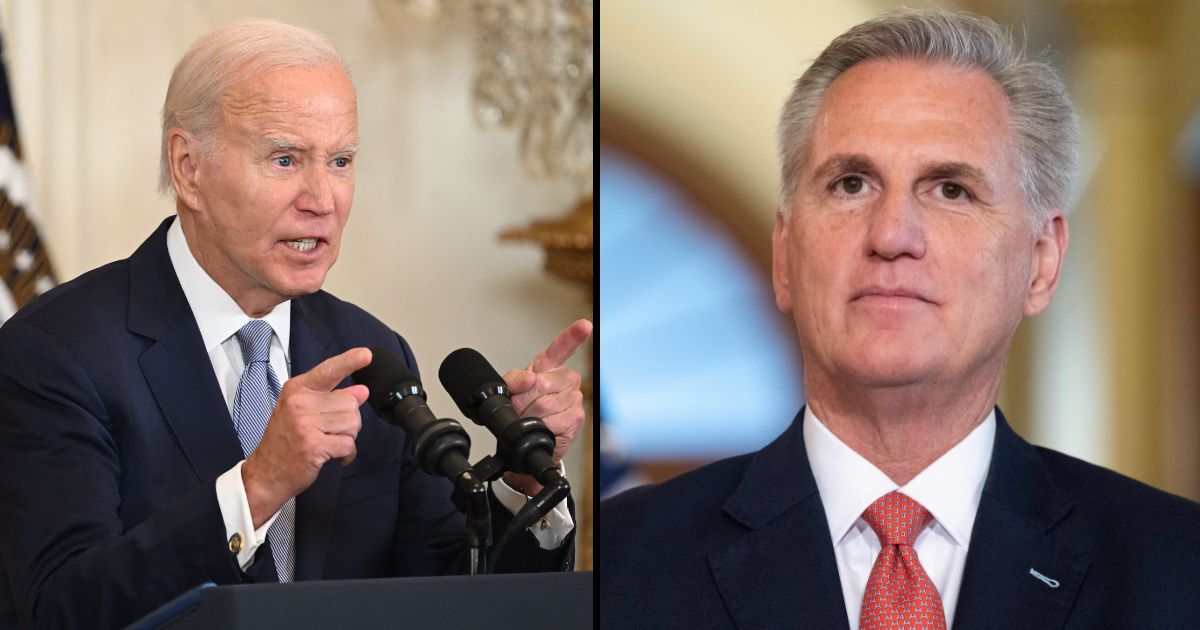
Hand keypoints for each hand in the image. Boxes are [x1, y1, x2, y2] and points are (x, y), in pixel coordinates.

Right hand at [242, 347, 370, 527]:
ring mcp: (305, 424)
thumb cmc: (284, 442)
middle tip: (329, 432)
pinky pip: (348, 444)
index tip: (367, 354)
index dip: (350, 361)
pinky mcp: (313, 445)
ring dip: (347, 438)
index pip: (328, 371)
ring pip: (352, 424)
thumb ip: (331, 399)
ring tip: (328, 443)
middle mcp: (299, 402)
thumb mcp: (303, 412)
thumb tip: (361, 390)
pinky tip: (333, 456)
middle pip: (350, 403)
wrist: (265, 474)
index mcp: (297, 390)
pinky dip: (347, 454)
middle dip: (348, 420)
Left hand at [501, 319, 591, 495]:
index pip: (562, 347)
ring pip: (545, 404)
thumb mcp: (509, 390)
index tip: (584, 325)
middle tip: (520, 408)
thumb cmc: (521, 410)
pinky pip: (553, 420)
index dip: (573, 335)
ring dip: (530, 415)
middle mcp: (566, 379)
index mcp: (549, 367)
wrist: (527, 438)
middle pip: (541, 383)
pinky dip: (541, 427)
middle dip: (523, 400)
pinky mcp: (576, 417)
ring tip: (530, 418)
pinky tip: (543, 427)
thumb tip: (530, 378)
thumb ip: (514, 380)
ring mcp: (574, 398)